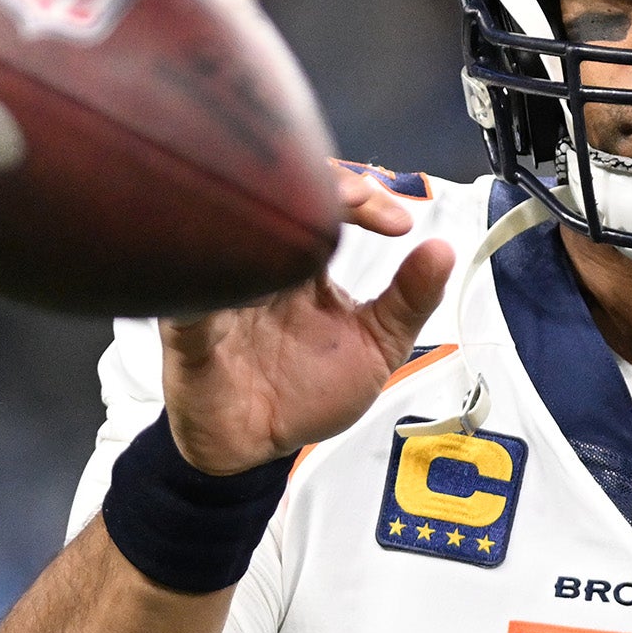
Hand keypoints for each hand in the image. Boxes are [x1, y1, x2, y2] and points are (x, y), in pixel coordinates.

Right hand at [160, 168, 453, 473]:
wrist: (256, 444)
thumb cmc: (308, 391)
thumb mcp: (377, 346)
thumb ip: (410, 300)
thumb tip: (444, 248)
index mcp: (302, 259)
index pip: (323, 201)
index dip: (358, 195)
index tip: (397, 222)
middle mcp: (261, 260)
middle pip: (277, 197)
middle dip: (317, 188)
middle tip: (356, 201)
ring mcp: (221, 287)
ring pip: (230, 228)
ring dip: (266, 216)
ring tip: (305, 220)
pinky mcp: (188, 324)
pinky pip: (189, 295)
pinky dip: (210, 279)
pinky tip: (243, 274)